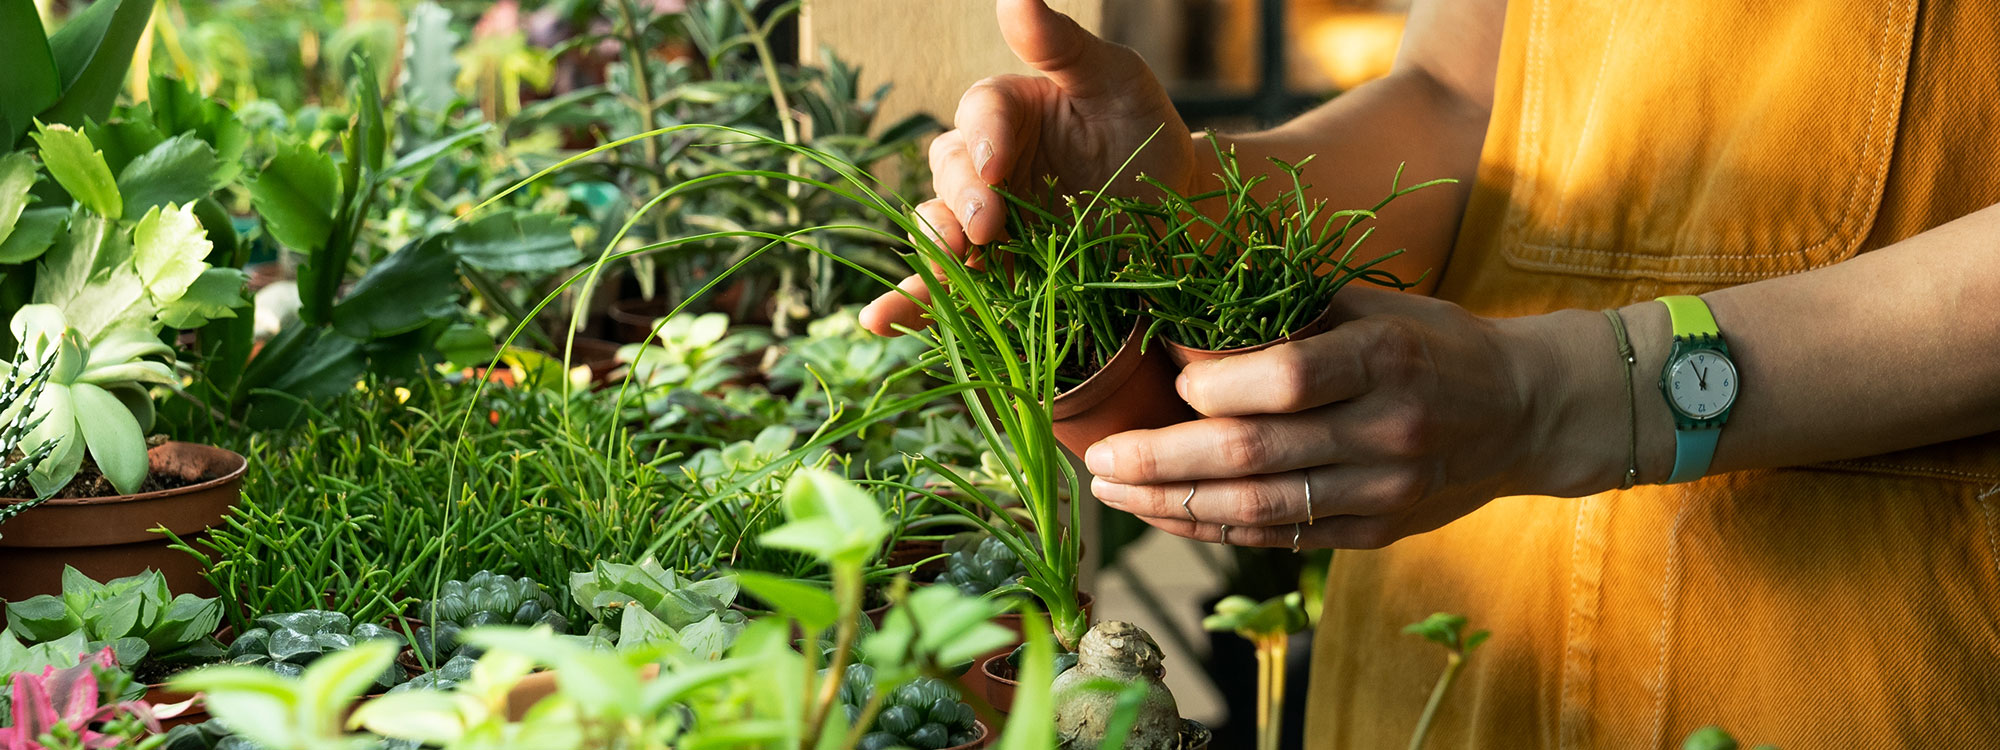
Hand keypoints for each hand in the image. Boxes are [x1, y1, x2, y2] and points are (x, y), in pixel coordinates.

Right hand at [859, 0, 1194, 335]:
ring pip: (938, 228)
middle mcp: (983, 166)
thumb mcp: (1114, 77)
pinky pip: (944, 290)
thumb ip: (1060, 44)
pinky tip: (879, 319)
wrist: (1178, 208)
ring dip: (932, 247)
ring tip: (941, 263)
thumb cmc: (1142, 129)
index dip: (983, 139)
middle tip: (986, 225)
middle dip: (961, 197)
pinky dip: (909, 305)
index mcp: (1005, 112)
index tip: (999, 165)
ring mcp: (985, 224)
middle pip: (949, 173)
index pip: (978, 114)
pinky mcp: (994, 275)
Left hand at [1083, 288, 1624, 548]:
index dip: (1215, 388)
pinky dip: (1216, 528)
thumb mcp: (1375, 305)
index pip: (1285, 380)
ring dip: (1173, 504)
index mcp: (1387, 359)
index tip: (1167, 381)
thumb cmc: (1433, 342)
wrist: (1525, 411)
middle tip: (1098, 459)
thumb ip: (1290, 318)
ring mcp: (1383, 492)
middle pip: (1255, 455)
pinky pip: (1281, 536)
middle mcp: (1386, 432)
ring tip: (1113, 493)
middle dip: (1161, 460)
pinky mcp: (1376, 532)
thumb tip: (1185, 336)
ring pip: (1259, 509)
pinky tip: (1167, 513)